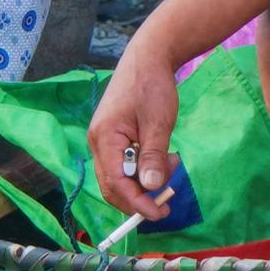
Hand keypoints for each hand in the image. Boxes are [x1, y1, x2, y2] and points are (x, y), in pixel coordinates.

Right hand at [86, 47, 182, 221]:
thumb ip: (153, 156)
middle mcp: (98, 143)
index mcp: (104, 138)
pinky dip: (143, 170)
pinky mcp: (113, 139)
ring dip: (144, 182)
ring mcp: (104, 141)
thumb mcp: (158, 122)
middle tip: (167, 199)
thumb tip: (151, 187)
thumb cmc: (152, 86)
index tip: (160, 213)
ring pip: (119, 178)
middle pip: (112, 186)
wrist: (148, 57)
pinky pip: (124, 166)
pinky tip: (163, 157)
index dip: (137, 203)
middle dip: (139, 197)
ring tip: (171, 163)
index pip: (116, 183)